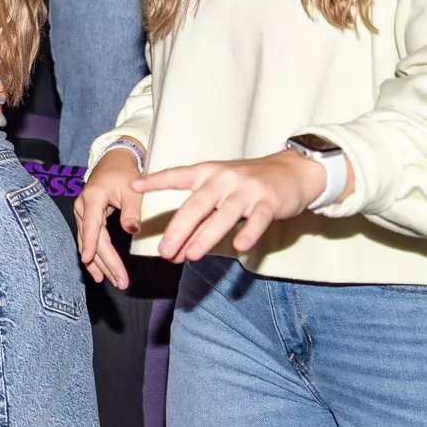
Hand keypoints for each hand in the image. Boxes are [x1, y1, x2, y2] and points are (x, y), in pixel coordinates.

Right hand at [73, 149, 141, 288]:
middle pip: (92, 239)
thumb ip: (132, 210)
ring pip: (88, 243)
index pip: (91, 224)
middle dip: (105, 262)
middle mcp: (82, 207)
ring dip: (99, 263)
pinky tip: (98, 272)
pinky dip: (94, 256)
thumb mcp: (132, 189)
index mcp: (92, 198)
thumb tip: (132, 230)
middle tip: (119, 281)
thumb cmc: (123, 173)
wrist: (113, 161)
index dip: (91, 243)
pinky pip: (88, 240)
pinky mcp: (86, 219)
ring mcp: (81, 214)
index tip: (89, 259)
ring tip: (111, 281)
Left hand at [134, 151, 325, 262]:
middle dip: (178, 230)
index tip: (134, 185)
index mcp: (208, 173)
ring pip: (222, 215)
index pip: (178, 176)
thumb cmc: (249, 183)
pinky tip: (238, 247)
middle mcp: (224, 179)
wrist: (293, 170)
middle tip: (164, 252)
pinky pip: (257, 219)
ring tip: (190, 256)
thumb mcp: (221, 187)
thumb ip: (200, 212)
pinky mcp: (268, 201)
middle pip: (196, 205)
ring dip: (204, 237)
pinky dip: (248, 232)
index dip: (156, 180)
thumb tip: (178, 244)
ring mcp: (247, 190)